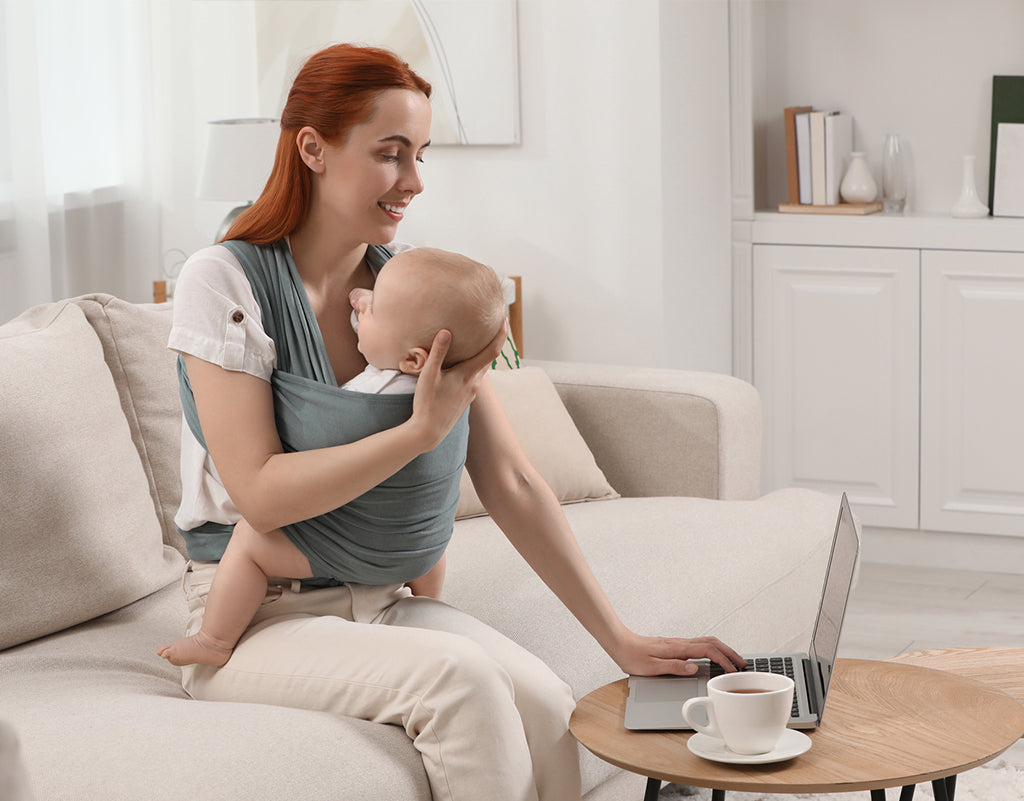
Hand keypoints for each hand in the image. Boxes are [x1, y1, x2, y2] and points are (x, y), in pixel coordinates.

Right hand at [409, 320, 507, 450]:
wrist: (429, 432)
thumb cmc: (427, 403)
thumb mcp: (429, 375)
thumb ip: (438, 352)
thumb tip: (446, 331)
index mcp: (468, 375)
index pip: (491, 351)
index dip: (500, 335)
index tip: (504, 320)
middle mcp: (474, 383)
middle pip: (489, 358)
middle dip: (493, 342)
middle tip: (493, 325)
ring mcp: (471, 392)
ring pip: (481, 369)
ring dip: (483, 355)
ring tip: (479, 342)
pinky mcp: (466, 399)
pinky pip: (475, 378)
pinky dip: (475, 366)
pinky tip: (465, 365)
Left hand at [612, 632, 746, 676]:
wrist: (620, 643)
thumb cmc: (633, 656)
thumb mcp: (651, 667)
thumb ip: (674, 667)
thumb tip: (694, 668)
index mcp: (677, 649)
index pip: (707, 651)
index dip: (723, 660)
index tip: (733, 670)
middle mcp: (680, 643)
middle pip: (712, 642)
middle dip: (730, 652)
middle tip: (743, 663)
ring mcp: (678, 643)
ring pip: (707, 641)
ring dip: (723, 649)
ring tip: (733, 660)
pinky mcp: (675, 645)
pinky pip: (699, 644)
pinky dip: (712, 649)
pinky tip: (713, 657)